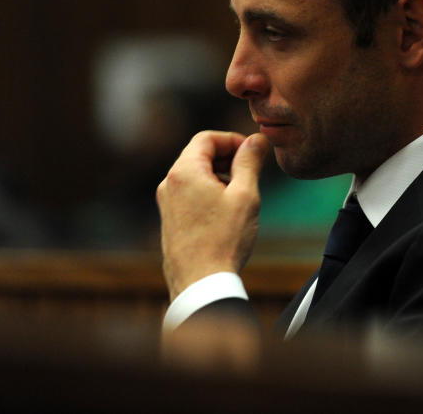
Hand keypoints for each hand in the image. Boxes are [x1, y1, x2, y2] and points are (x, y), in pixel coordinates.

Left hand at [157, 131, 268, 300]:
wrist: (200, 283)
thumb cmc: (223, 239)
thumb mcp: (245, 195)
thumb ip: (249, 162)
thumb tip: (256, 140)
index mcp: (184, 171)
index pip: (207, 138)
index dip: (233, 140)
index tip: (252, 152)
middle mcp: (169, 183)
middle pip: (199, 155)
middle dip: (228, 157)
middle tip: (251, 171)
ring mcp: (166, 203)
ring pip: (195, 175)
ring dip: (219, 176)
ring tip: (241, 194)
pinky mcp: (170, 220)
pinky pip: (189, 194)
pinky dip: (209, 192)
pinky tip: (227, 212)